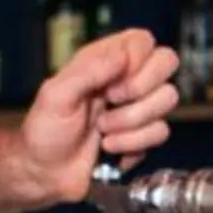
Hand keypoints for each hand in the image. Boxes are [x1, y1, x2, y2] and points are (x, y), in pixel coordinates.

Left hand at [17, 28, 179, 201]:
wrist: (47, 173)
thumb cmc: (44, 131)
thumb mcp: (55, 95)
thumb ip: (89, 70)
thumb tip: (123, 55)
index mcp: (103, 60)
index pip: (142, 40)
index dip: (137, 57)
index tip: (112, 81)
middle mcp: (125, 78)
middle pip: (166, 61)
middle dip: (140, 88)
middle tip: (111, 101)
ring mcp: (138, 106)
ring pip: (167, 99)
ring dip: (131, 121)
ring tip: (102, 129)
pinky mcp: (144, 135)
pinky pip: (160, 132)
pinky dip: (132, 143)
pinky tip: (110, 146)